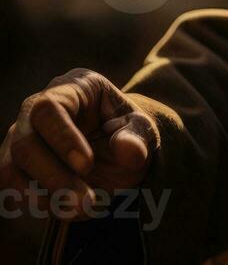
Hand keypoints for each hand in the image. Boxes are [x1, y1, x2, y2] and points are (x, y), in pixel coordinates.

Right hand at [0, 69, 158, 215]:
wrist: (117, 152)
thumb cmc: (128, 132)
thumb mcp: (143, 129)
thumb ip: (138, 137)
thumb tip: (130, 151)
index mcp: (71, 88)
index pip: (48, 109)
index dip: (63, 138)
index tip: (87, 165)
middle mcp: (35, 111)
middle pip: (24, 144)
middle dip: (54, 177)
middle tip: (85, 201)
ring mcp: (19, 139)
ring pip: (9, 170)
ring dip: (41, 197)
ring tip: (78, 210)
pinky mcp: (14, 167)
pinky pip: (9, 190)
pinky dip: (36, 205)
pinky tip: (66, 210)